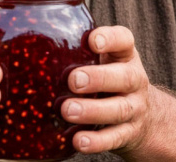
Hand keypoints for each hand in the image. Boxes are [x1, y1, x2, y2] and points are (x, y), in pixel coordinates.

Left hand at [60, 26, 175, 160]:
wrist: (146, 118)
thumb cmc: (110, 80)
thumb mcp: (103, 61)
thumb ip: (79, 50)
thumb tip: (30, 33)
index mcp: (125, 57)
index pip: (124, 40)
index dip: (110, 39)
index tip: (92, 41)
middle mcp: (134, 80)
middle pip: (124, 77)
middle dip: (98, 78)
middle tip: (73, 80)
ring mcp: (134, 108)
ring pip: (118, 110)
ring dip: (92, 111)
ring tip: (67, 111)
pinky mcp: (128, 134)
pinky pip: (114, 138)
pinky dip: (96, 141)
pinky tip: (78, 141)